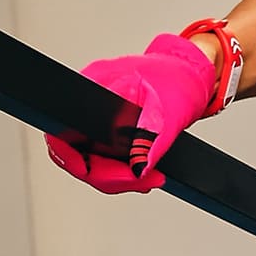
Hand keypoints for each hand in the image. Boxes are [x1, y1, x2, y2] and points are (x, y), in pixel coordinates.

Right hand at [46, 32, 214, 193]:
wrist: (191, 73)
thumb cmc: (180, 80)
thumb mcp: (171, 111)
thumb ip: (152, 140)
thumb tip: (138, 168)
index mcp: (97, 84)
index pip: (65, 130)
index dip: (73, 158)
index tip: (95, 174)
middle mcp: (91, 99)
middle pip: (77, 150)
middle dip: (108, 175)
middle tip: (142, 181)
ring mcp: (96, 112)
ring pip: (90, 157)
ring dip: (117, 174)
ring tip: (148, 178)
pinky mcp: (106, 123)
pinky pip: (103, 153)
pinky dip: (121, 166)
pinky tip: (140, 168)